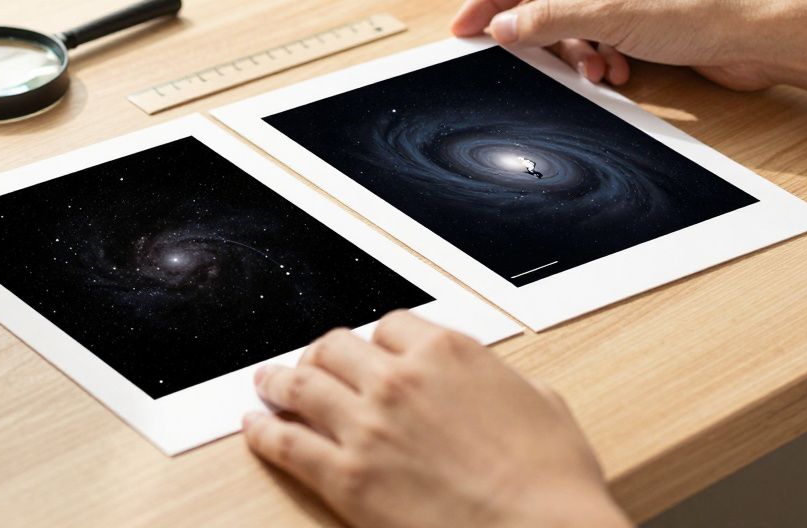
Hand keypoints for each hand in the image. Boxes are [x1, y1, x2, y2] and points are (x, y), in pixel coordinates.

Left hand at [243, 311, 630, 527]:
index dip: (378, 339)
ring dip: (278, 379)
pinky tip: (254, 424)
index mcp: (449, 352)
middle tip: (313, 362)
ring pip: (301, 384)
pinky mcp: (347, 478)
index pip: (392, 324)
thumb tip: (491, 382)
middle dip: (323, 353)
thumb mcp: (543, 402)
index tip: (372, 350)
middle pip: (336, 346)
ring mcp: (368, 427)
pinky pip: (286, 442)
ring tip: (266, 382)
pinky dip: (262, 430)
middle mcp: (401, 379)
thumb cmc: (553, 482)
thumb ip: (501, 379)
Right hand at [451, 0, 797, 90]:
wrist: (756, 37)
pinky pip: (600, 47)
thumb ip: (550, 20)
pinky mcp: (642, 27)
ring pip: (573, 32)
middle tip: (524, 64)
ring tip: (598, 73)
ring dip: (577, 58)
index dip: (489, 1)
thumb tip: (502, 26)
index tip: (463, 29)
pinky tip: (621, 76)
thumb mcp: (610, 15)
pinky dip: (602, 65)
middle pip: (546, 4)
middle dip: (542, 40)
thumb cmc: (697, 10)